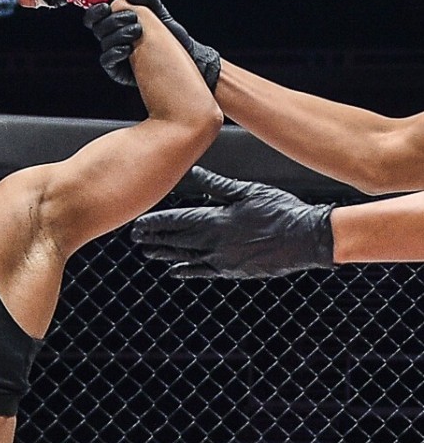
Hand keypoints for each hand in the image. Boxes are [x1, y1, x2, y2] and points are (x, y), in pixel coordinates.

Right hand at [87, 0, 220, 89]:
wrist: (181, 54)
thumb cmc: (167, 32)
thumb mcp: (158, 9)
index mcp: (114, 23)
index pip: (94, 16)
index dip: (95, 11)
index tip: (106, 6)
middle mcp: (110, 37)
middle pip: (97, 27)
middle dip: (113, 20)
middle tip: (133, 17)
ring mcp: (112, 53)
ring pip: (103, 42)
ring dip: (119, 34)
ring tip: (138, 31)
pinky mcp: (116, 70)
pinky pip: (107, 60)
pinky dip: (115, 52)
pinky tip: (129, 49)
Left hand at [131, 166, 335, 278]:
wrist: (308, 239)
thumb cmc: (281, 210)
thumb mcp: (247, 191)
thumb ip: (216, 185)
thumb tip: (194, 170)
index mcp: (217, 221)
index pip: (177, 222)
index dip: (156, 224)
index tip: (139, 224)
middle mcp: (215, 244)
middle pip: (177, 240)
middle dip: (155, 238)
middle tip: (135, 237)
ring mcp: (223, 260)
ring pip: (186, 257)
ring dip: (165, 254)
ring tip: (148, 252)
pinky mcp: (234, 271)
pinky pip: (204, 271)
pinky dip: (187, 270)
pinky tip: (174, 270)